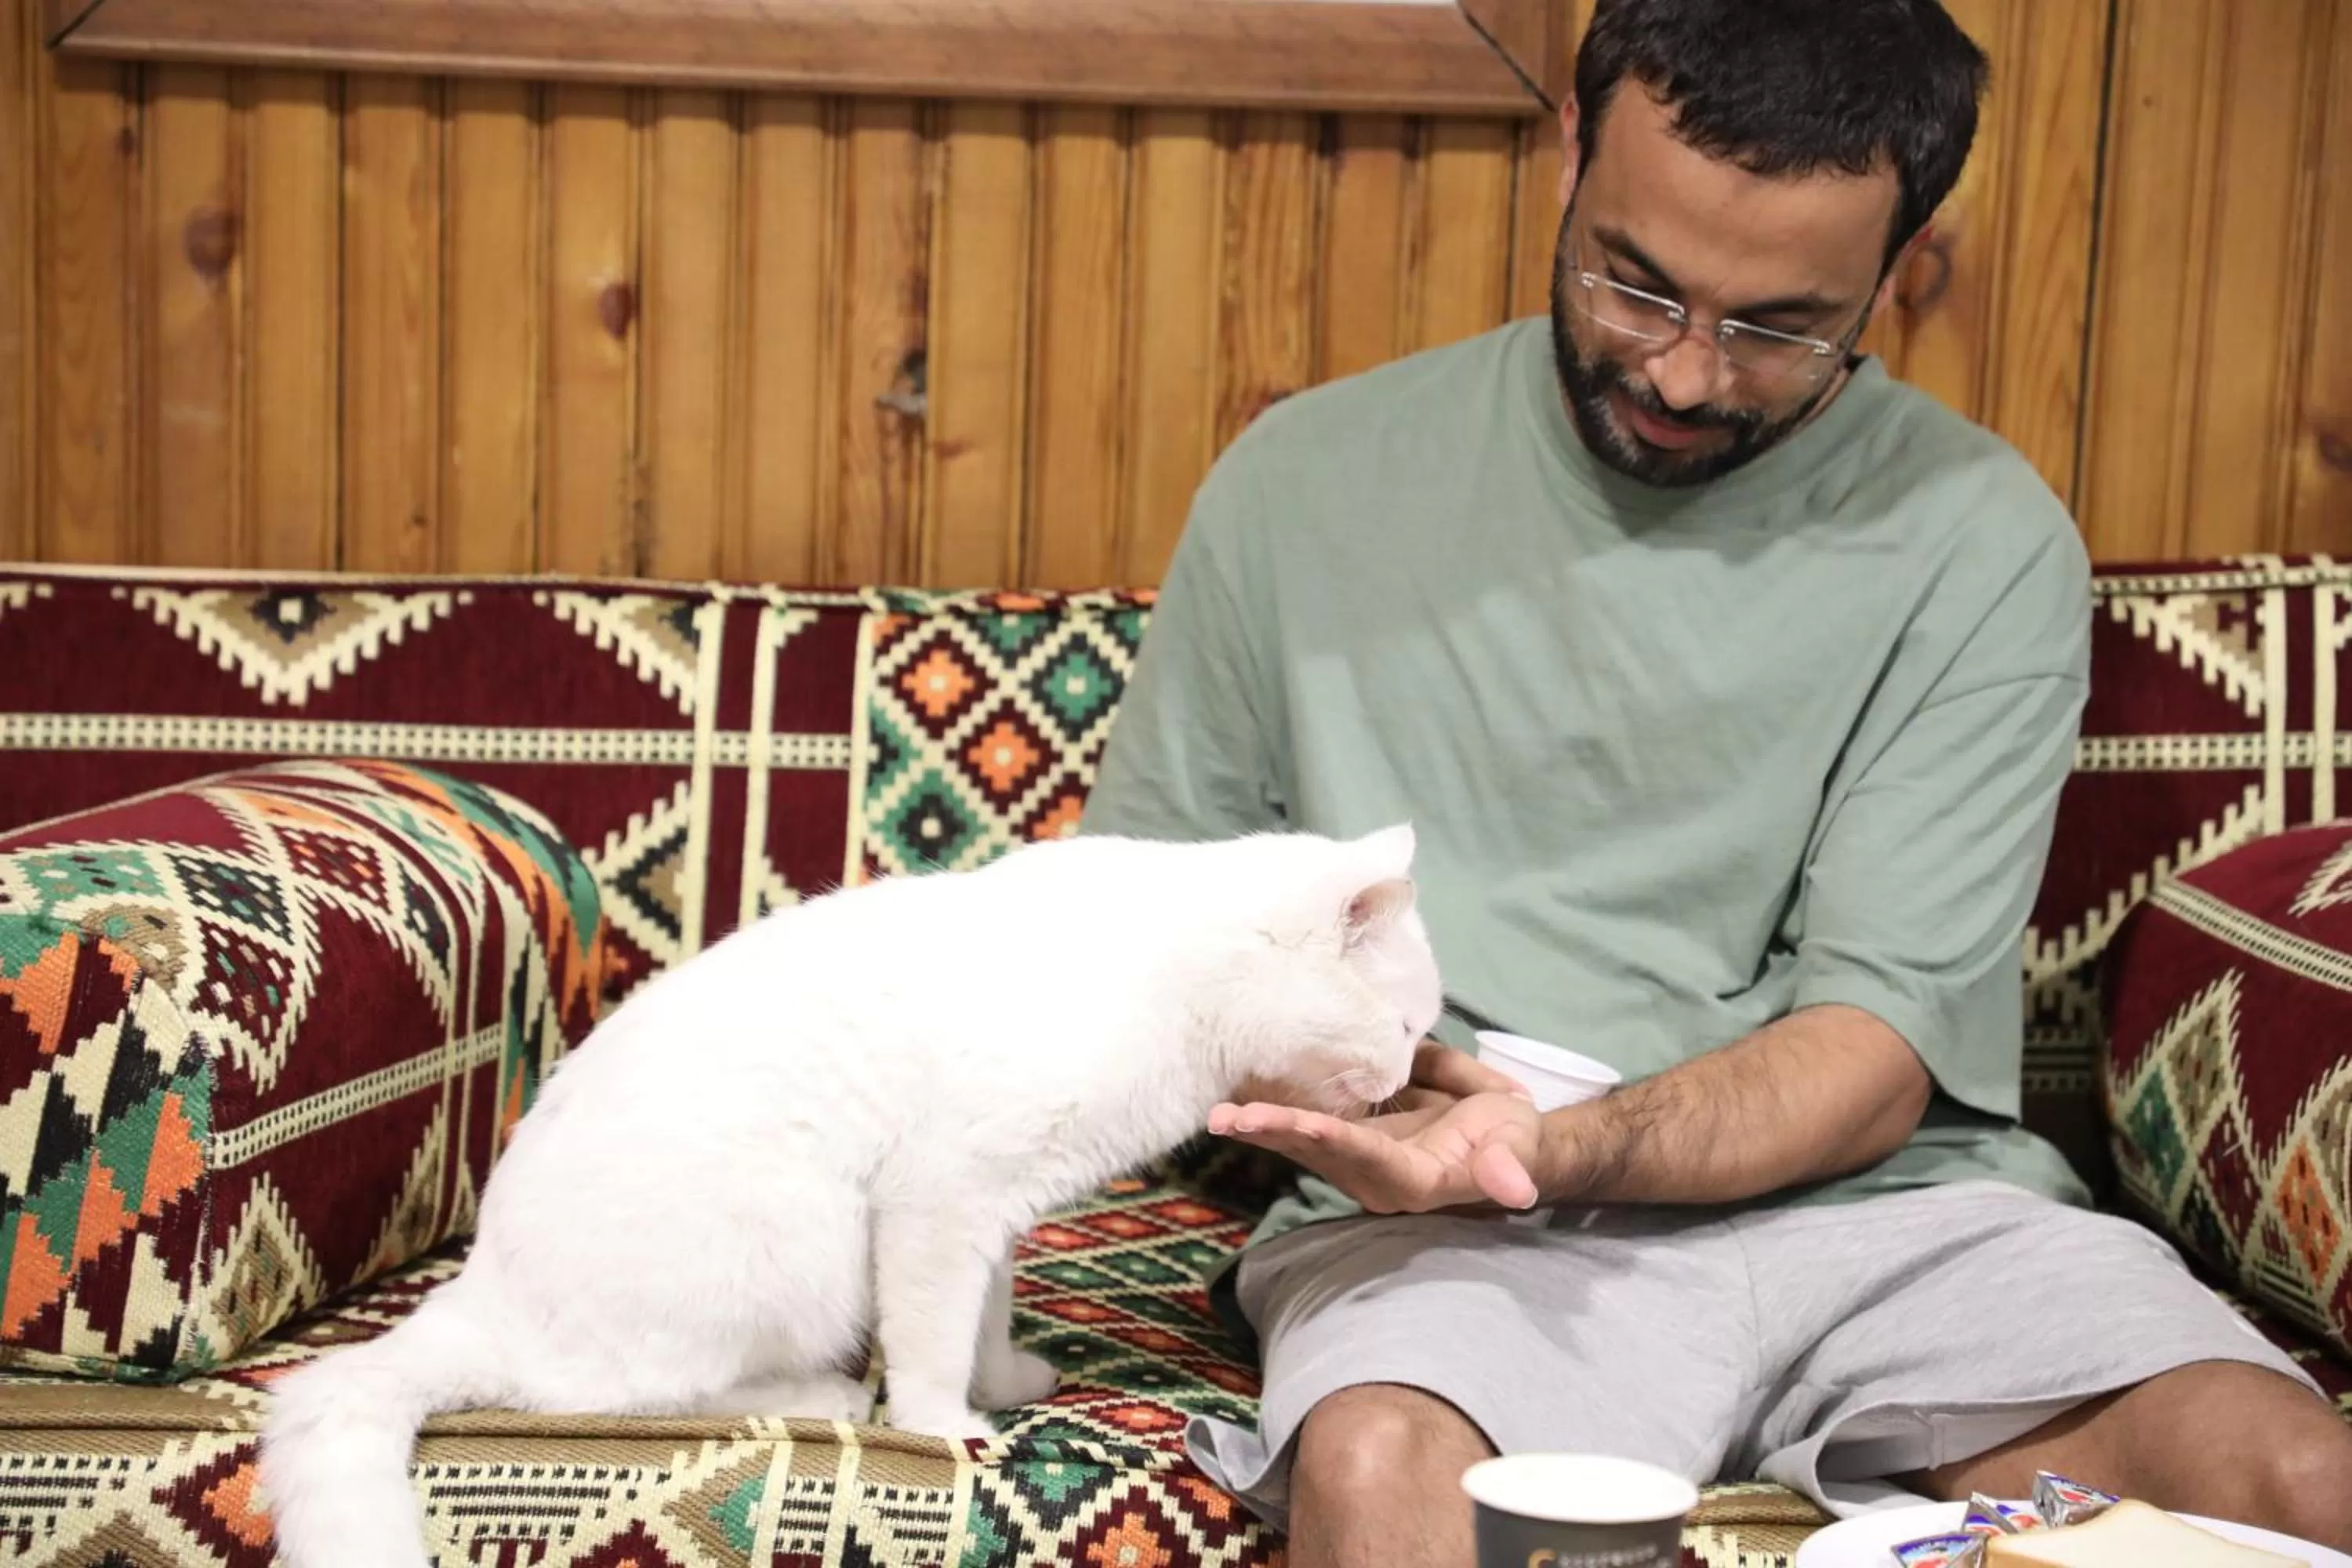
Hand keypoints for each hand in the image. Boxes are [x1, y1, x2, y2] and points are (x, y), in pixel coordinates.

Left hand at [1209, 1044, 1545, 1213]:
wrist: (1507, 1141)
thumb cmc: (1513, 1143)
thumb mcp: (1517, 1150)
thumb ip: (1508, 1168)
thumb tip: (1514, 1189)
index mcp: (1413, 1179)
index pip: (1368, 1157)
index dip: (1335, 1139)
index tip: (1301, 1122)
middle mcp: (1376, 1175)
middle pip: (1319, 1153)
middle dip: (1275, 1135)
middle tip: (1227, 1118)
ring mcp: (1359, 1159)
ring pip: (1303, 1143)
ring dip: (1261, 1128)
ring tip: (1217, 1112)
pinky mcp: (1352, 1140)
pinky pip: (1306, 1127)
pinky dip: (1273, 1114)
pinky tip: (1237, 1097)